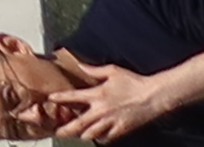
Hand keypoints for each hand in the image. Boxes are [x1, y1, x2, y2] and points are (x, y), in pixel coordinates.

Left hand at [53, 68, 179, 141]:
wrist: (153, 96)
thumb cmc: (134, 82)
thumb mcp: (112, 71)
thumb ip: (93, 69)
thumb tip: (80, 64)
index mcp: (97, 94)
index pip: (72, 97)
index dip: (59, 99)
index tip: (50, 99)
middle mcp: (102, 111)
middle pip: (78, 124)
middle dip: (66, 129)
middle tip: (56, 131)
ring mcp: (111, 122)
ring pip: (90, 134)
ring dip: (81, 134)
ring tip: (74, 134)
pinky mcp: (121, 130)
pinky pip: (106, 138)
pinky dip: (99, 138)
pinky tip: (96, 135)